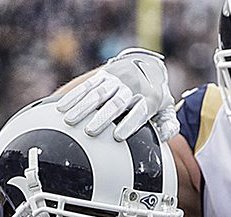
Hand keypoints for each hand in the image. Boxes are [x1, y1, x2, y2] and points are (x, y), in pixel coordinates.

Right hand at [57, 48, 178, 141]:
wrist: (147, 65)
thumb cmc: (155, 97)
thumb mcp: (167, 108)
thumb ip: (169, 125)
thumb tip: (165, 136)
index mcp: (149, 98)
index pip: (140, 112)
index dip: (130, 124)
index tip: (118, 137)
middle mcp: (133, 86)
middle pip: (117, 103)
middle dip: (103, 117)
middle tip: (90, 131)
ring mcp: (117, 79)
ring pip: (99, 93)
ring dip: (83, 107)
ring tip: (69, 120)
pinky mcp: (105, 74)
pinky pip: (88, 85)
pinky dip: (74, 96)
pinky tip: (61, 107)